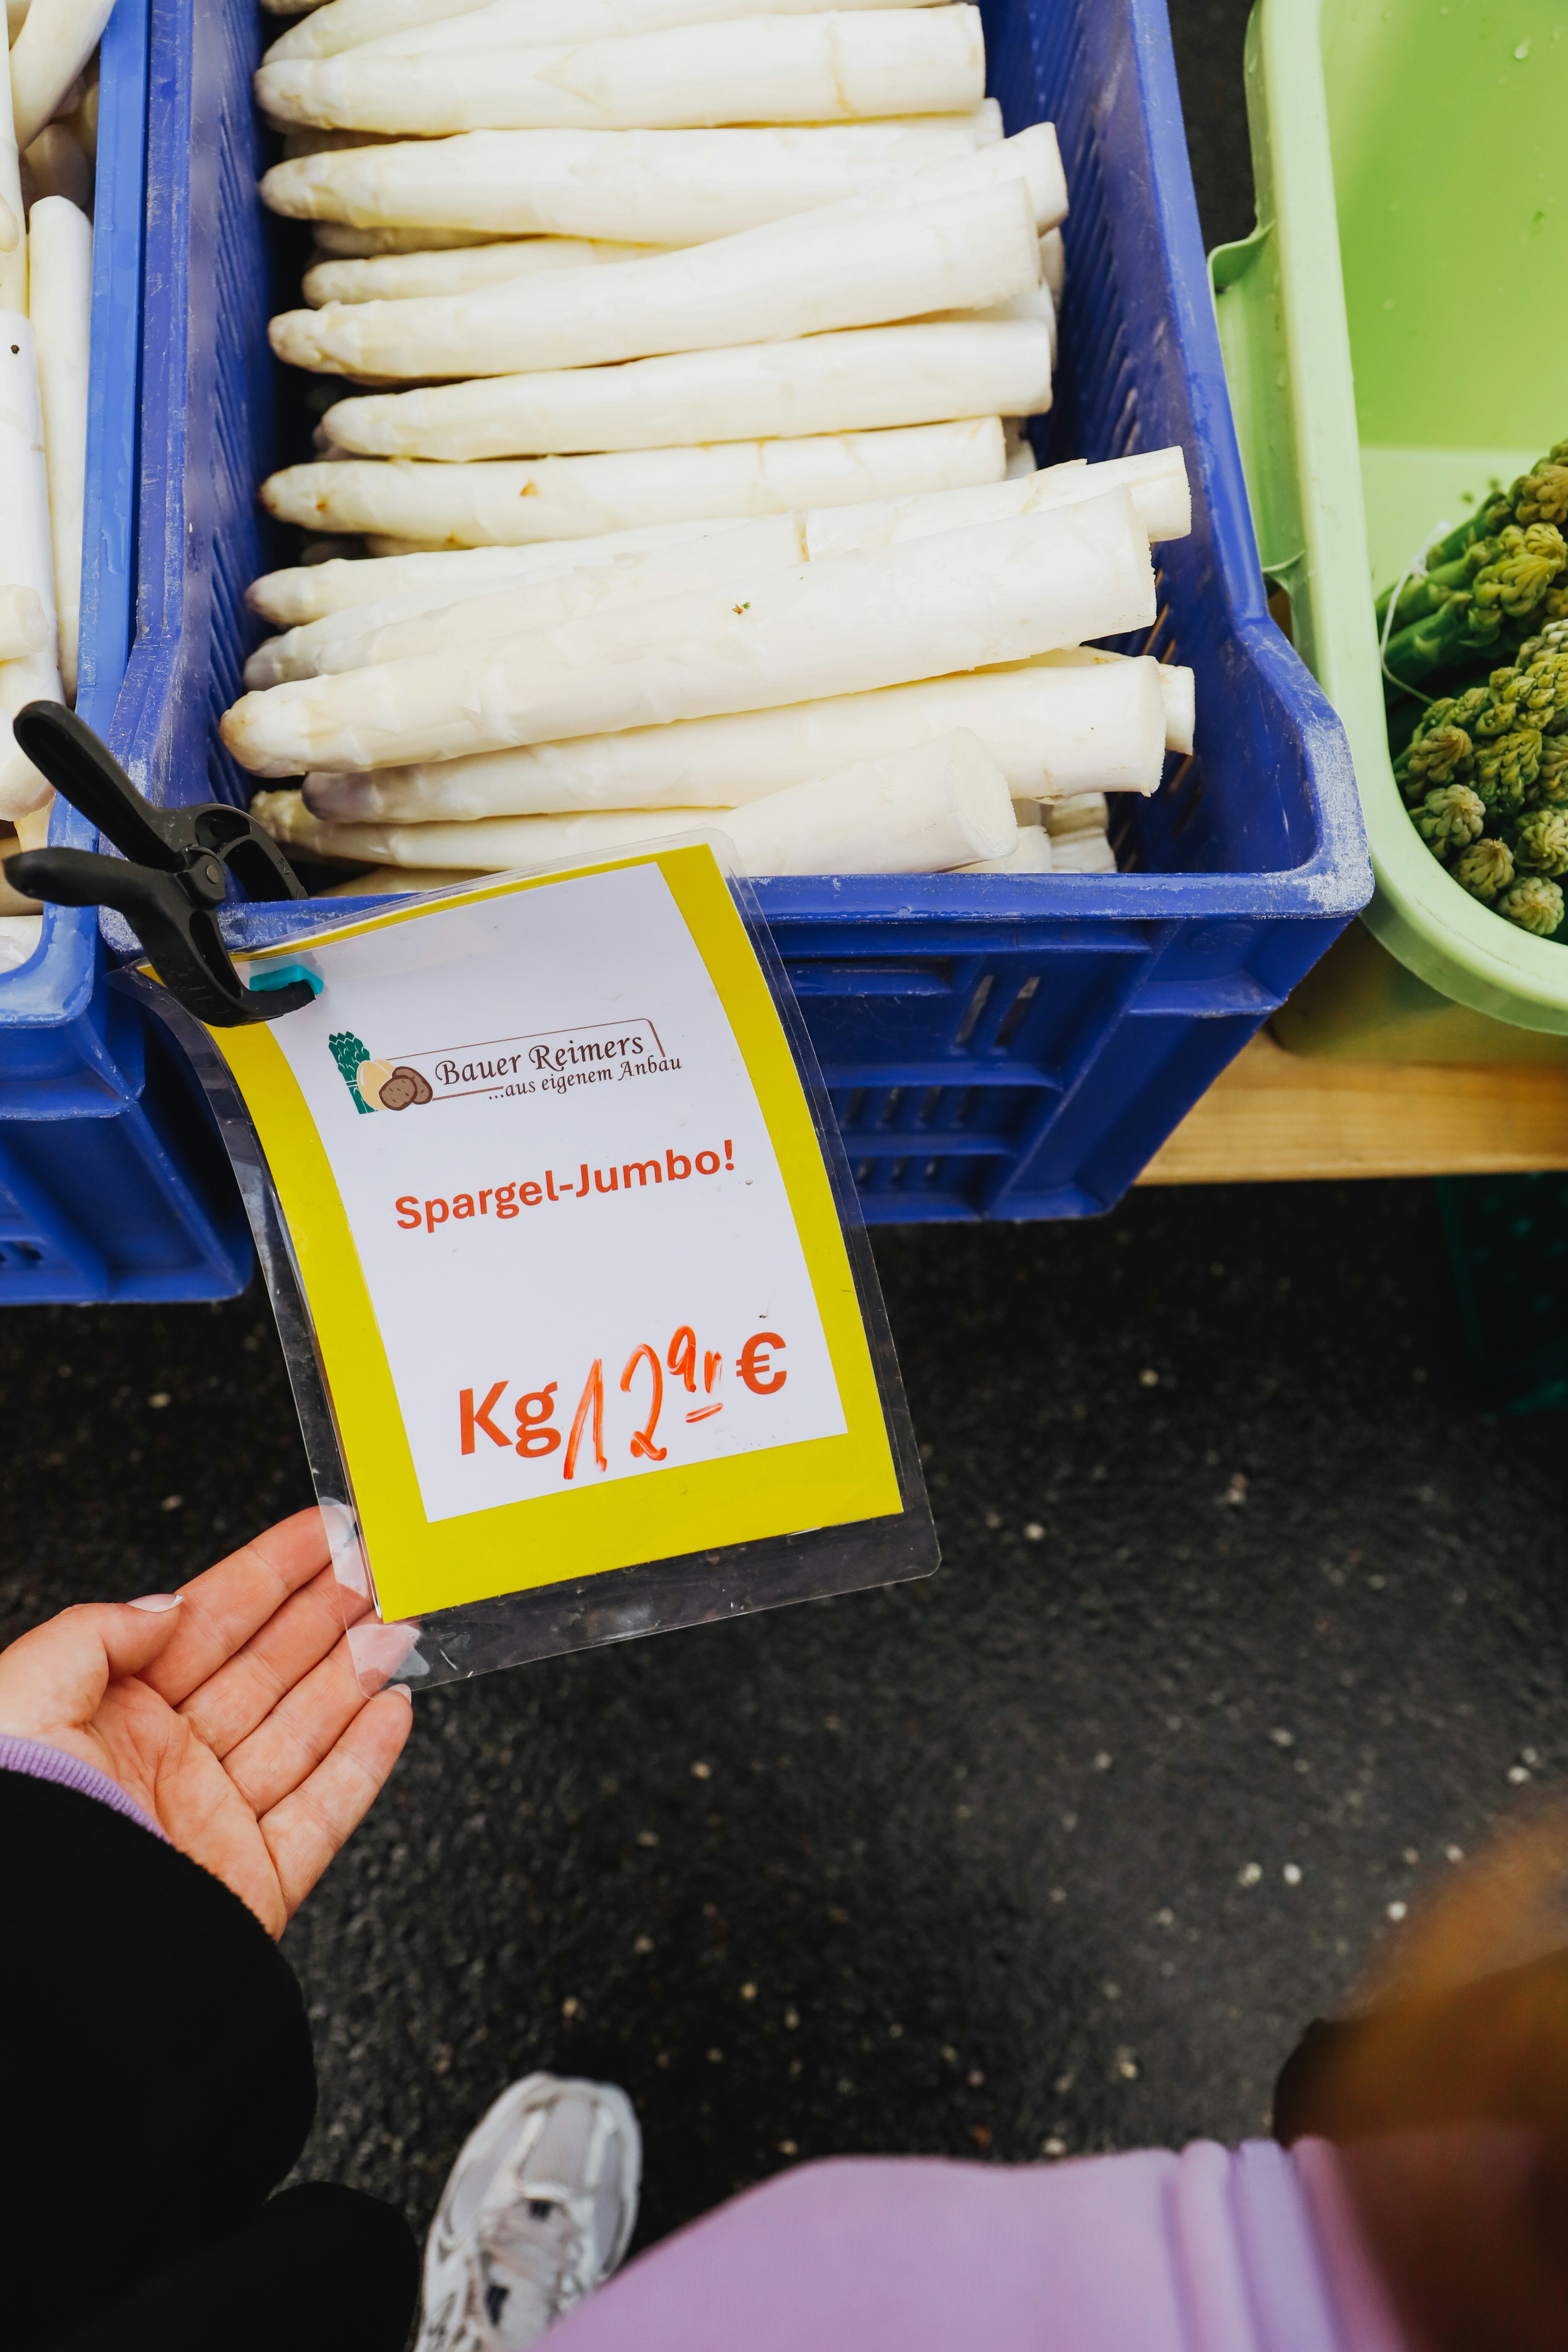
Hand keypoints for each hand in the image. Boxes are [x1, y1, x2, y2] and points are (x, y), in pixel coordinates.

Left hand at [0, 1508, 413, 1935]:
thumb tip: (170, 1607)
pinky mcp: (253, 1881)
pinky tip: (394, 1712)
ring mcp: (214, 1821)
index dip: (272, 1571)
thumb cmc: (14, 1826)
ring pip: (305, 1730)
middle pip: (269, 1669)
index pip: (211, 1623)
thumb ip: (96, 1633)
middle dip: (327, 1613)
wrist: (38, 1952)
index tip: (325, 1532)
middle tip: (378, 1567)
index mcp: (109, 1717)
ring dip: (357, 1674)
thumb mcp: (21, 1696)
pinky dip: (366, 1761)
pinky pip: (324, 1812)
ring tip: (400, 1626)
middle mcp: (166, 1763)